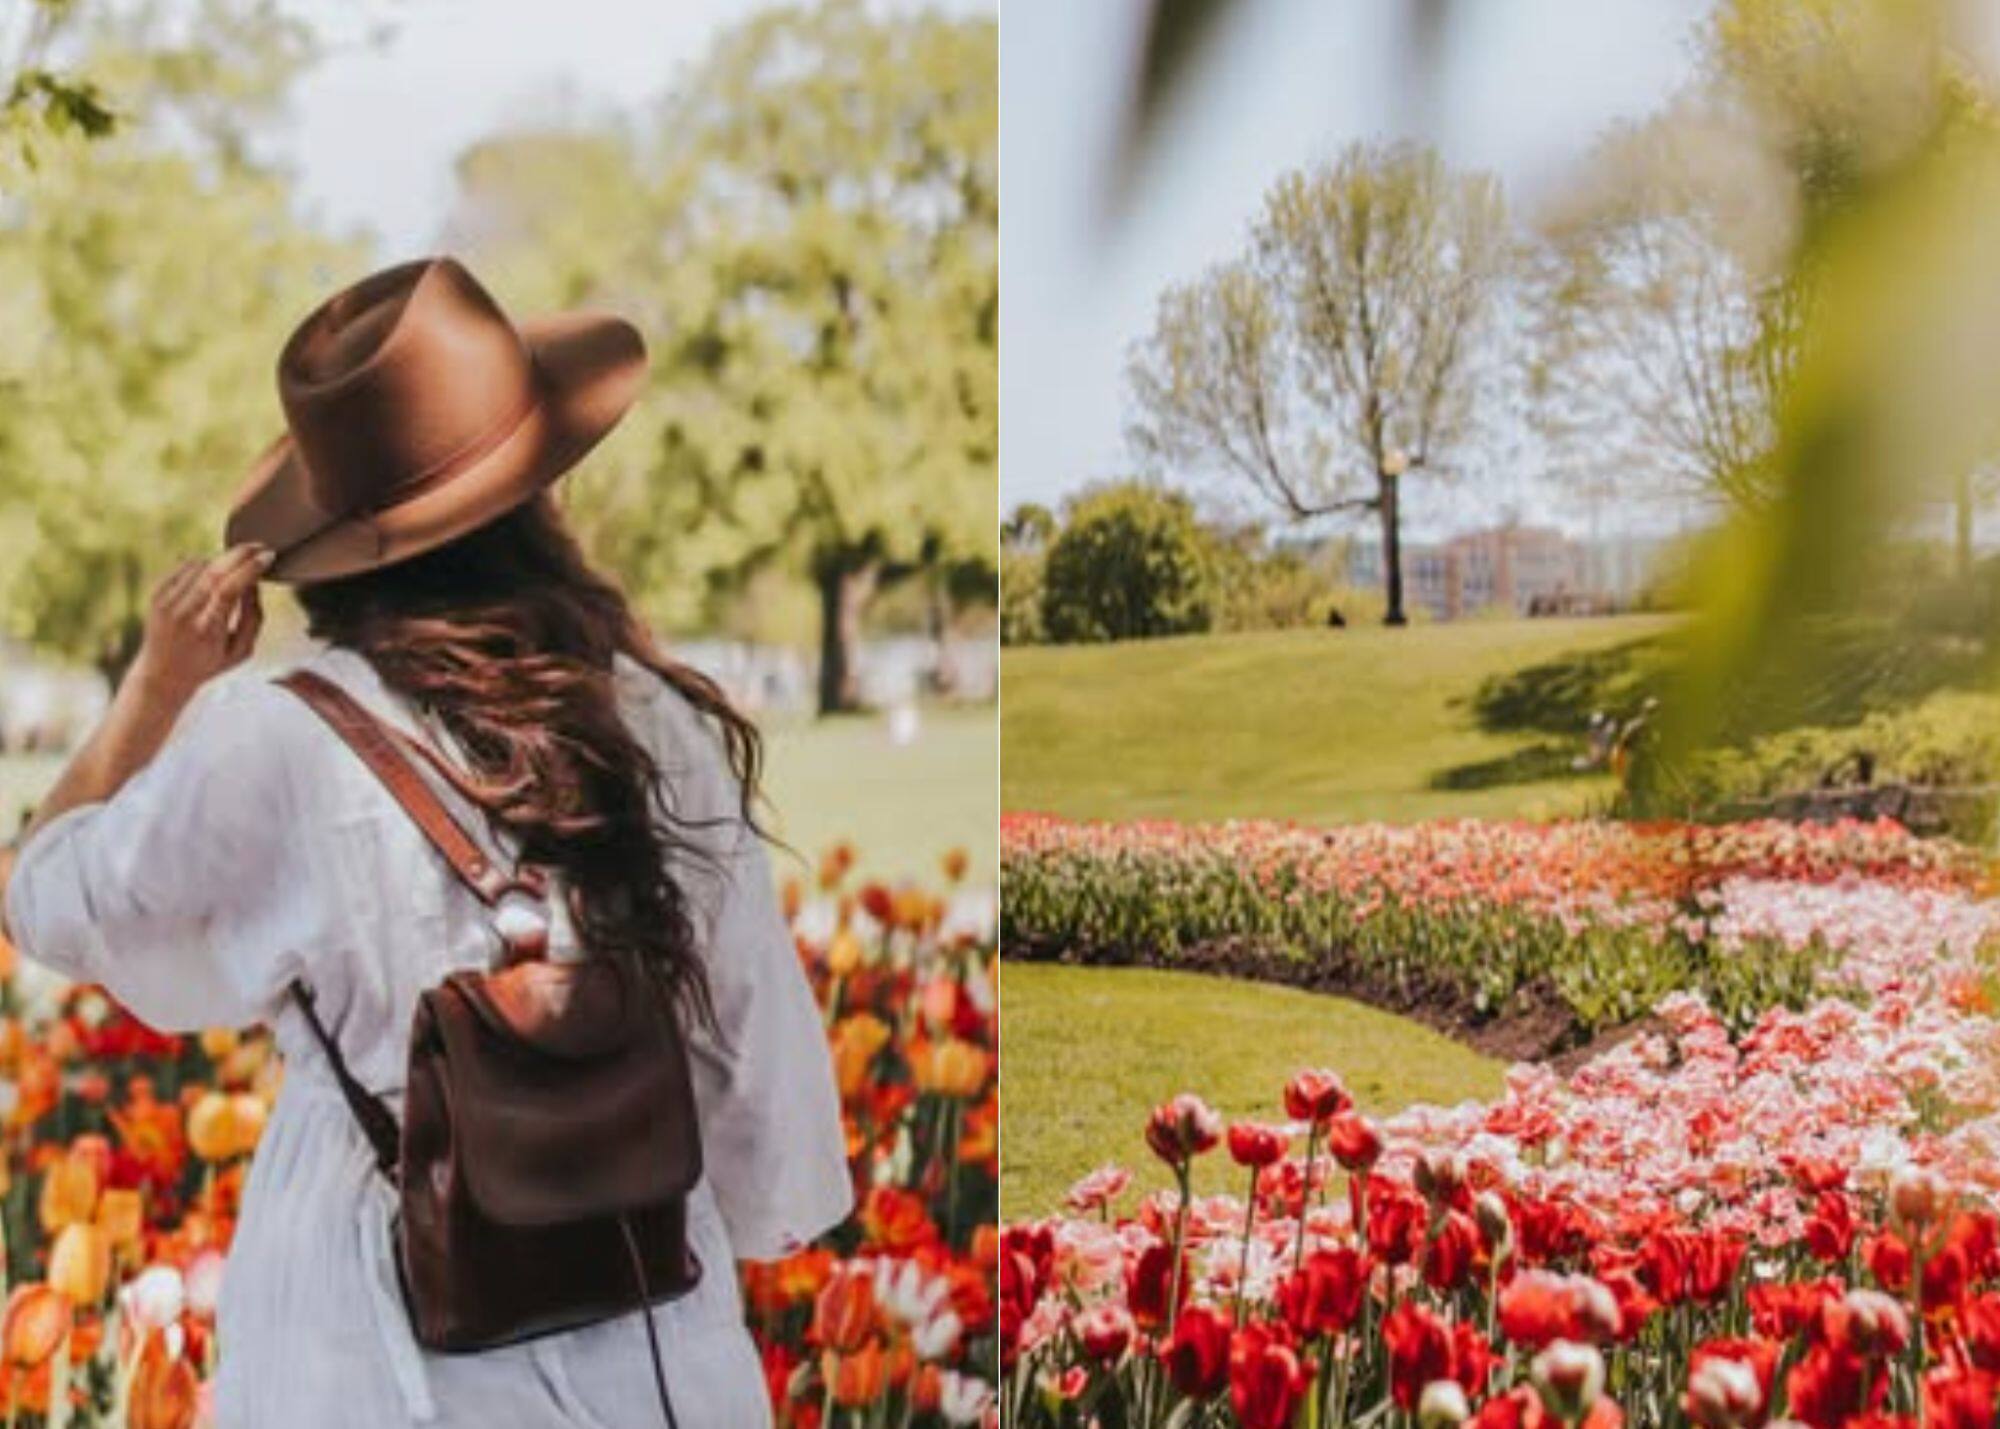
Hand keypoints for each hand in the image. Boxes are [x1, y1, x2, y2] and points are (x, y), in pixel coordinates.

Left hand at [127, 544, 271, 703]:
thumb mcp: (242, 651)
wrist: (162, 673)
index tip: (268, 556)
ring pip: (200, 565)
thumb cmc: (208, 663)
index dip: (250, 569)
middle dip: (240, 553)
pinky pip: (184, 566)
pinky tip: (212, 571)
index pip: (229, 590)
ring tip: (236, 567)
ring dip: (222, 560)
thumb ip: (253, 617)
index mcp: (208, 631)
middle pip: (214, 572)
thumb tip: (255, 583)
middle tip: (259, 546)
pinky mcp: (156, 595)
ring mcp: (166, 603)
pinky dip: (203, 563)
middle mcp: (184, 614)